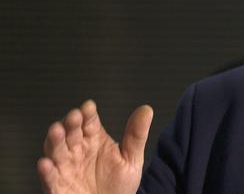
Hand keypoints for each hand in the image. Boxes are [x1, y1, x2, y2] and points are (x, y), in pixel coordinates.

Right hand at [37, 100, 153, 193]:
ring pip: (56, 150)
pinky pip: (50, 178)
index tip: (89, 107)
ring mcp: (66, 167)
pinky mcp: (57, 186)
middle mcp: (77, 150)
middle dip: (71, 123)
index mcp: (94, 139)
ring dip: (54, 140)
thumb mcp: (131, 159)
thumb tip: (147, 109)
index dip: (88, 114)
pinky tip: (45, 163)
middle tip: (75, 116)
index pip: (89, 122)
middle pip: (71, 132)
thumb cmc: (119, 184)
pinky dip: (46, 171)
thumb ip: (136, 135)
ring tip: (57, 130)